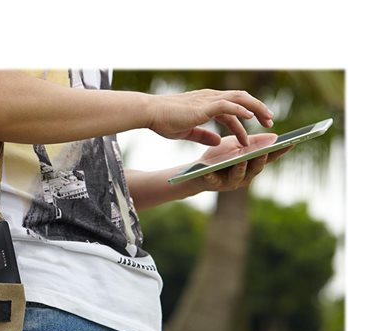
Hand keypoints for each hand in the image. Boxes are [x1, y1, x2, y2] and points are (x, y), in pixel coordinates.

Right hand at [149, 89, 274, 145]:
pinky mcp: (205, 106)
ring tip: (268, 119)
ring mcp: (209, 100)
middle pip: (242, 99)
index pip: (231, 108)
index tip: (254, 128)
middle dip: (259, 109)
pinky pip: (229, 106)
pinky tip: (252, 117)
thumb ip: (203, 135)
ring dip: (257, 108)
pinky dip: (242, 110)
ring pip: (240, 99)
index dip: (244, 119)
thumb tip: (217, 140)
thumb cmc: (164, 121)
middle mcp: (210, 98)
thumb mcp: (187, 131)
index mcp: (206, 103)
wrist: (151, 113)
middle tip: (270, 121)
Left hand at [193, 133, 293, 191]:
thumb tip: (274, 136)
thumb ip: (252, 143)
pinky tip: (210, 172)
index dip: (280, 151)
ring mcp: (231, 181)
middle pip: (257, 168)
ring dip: (241, 168)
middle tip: (265, 152)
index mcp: (252, 163)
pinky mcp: (215, 184)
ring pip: (240, 176)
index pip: (269, 157)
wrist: (198, 170)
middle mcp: (245, 175)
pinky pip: (214, 181)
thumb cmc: (220, 157)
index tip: (292, 142)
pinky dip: (213, 176)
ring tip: (242, 161)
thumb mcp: (236, 145)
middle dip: (261, 160)